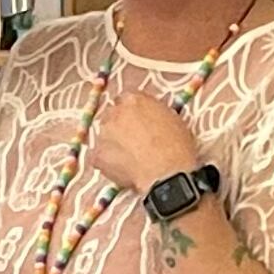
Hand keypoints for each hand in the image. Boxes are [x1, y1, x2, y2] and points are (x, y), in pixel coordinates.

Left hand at [83, 84, 200, 198]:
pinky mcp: (97, 155)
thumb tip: (147, 117)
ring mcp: (103, 134)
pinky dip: (108, 163)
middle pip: (111, 117)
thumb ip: (152, 112)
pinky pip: (99, 158)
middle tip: (133, 142)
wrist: (166, 172)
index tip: (136, 123)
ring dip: (113, 144)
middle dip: (119, 127)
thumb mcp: (171, 118)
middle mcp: (115, 113)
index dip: (131, 114)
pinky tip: (123, 170)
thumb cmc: (176, 147)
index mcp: (134, 100)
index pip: (124, 101)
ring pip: (104, 137)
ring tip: (130, 159)